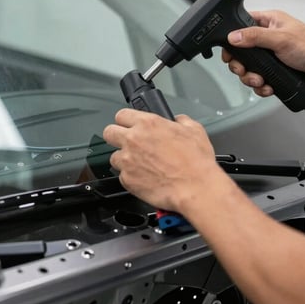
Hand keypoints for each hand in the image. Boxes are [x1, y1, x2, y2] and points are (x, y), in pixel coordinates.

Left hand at [102, 109, 226, 213]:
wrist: (195, 188)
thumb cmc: (196, 162)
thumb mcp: (195, 130)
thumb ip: (181, 121)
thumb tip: (177, 120)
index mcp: (148, 124)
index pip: (121, 115)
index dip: (126, 120)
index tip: (130, 125)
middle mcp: (133, 140)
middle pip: (108, 132)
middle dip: (117, 137)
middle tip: (128, 143)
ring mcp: (128, 161)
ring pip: (114, 157)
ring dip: (124, 160)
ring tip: (141, 165)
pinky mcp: (127, 180)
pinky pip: (122, 176)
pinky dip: (131, 177)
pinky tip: (145, 178)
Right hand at [221, 10, 304, 95]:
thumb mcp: (281, 39)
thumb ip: (255, 36)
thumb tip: (233, 36)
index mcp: (269, 21)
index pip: (241, 24)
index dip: (232, 37)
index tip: (230, 51)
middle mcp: (268, 37)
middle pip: (241, 51)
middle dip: (241, 64)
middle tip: (244, 69)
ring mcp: (271, 55)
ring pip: (249, 67)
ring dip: (250, 77)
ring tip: (259, 80)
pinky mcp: (275, 70)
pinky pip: (259, 79)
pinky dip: (260, 86)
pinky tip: (267, 86)